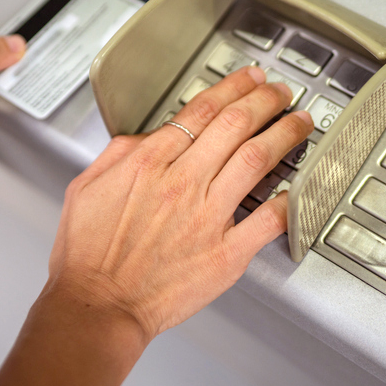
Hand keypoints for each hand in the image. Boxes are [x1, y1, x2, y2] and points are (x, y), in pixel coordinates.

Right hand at [46, 66, 314, 342]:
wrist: (97, 305)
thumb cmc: (87, 257)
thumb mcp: (85, 188)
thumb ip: (118, 155)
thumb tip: (144, 138)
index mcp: (148, 163)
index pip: (200, 111)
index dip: (231, 89)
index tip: (247, 80)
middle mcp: (182, 183)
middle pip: (235, 125)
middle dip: (264, 100)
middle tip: (280, 92)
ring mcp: (207, 217)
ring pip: (257, 160)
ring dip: (284, 135)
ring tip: (299, 124)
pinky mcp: (225, 253)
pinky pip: (268, 220)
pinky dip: (288, 200)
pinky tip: (299, 188)